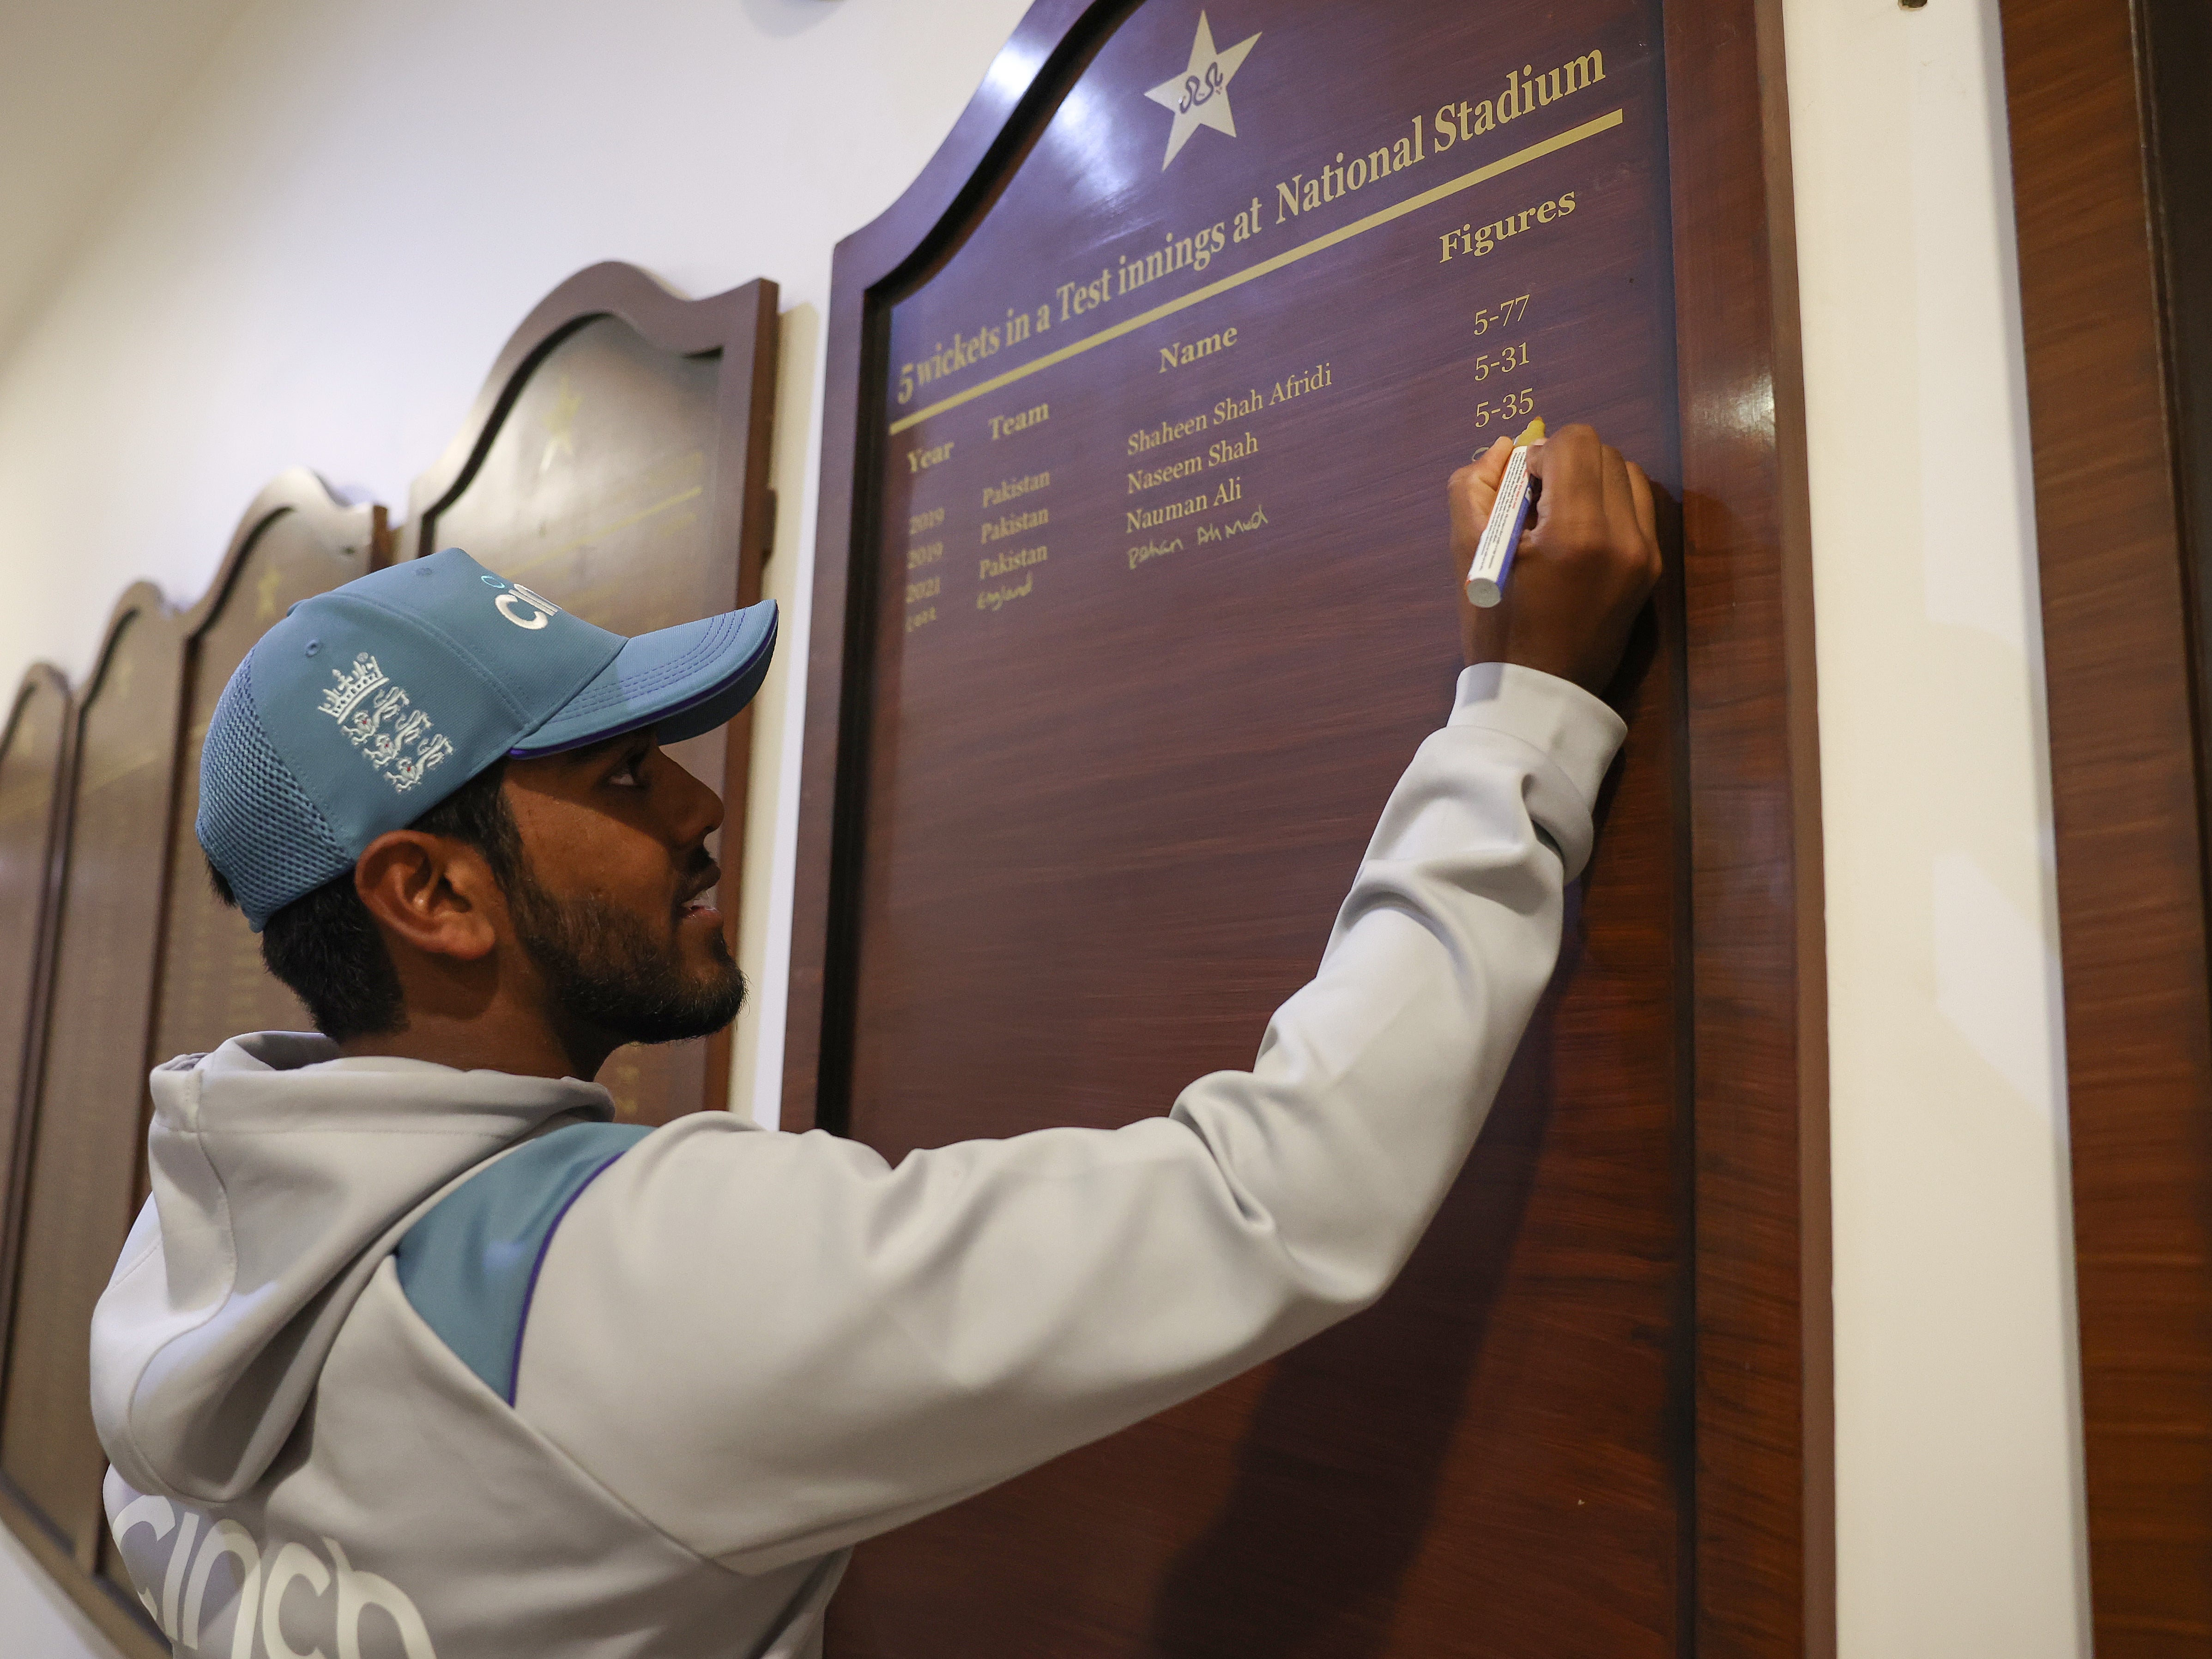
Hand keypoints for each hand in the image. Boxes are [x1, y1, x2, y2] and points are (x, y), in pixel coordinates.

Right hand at [1447, 423, 1660, 693]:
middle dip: (1565, 464)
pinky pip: (1639, 506)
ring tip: (1560, 517)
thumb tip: (1506, 447)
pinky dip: (1610, 503)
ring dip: (1591, 479)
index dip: (1540, 454)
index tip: (1520, 490)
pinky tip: (1581, 533)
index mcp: (1576, 532)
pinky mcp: (1652, 568)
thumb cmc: (1496, 628)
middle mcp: (1623, 536)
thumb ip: (1473, 486)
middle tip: (1536, 505)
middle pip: (1604, 452)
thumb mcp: (1467, 554)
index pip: (1576, 442)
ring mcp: (1645, 554)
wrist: (1539, 695)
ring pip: (1627, 473)